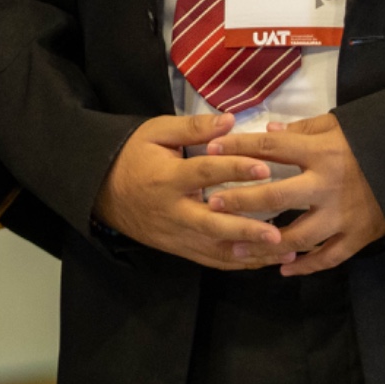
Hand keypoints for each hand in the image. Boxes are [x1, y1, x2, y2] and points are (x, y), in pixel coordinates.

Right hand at [94, 112, 290, 271]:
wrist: (101, 190)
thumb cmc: (132, 155)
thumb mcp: (157, 132)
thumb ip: (193, 128)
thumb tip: (230, 120)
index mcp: (167, 178)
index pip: (205, 173)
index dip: (235, 169)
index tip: (265, 167)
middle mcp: (173, 212)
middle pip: (212, 224)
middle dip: (246, 230)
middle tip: (278, 232)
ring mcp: (175, 235)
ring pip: (215, 250)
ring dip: (250, 253)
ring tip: (284, 249)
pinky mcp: (177, 248)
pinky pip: (210, 260)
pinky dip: (238, 262)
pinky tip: (263, 259)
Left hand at [205, 114, 384, 275]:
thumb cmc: (371, 143)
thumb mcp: (339, 127)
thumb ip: (303, 130)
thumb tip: (268, 130)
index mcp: (322, 153)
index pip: (270, 148)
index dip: (238, 149)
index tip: (211, 152)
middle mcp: (328, 185)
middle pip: (276, 196)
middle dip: (242, 200)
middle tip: (213, 204)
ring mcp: (342, 215)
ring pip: (298, 236)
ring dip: (265, 243)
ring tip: (236, 246)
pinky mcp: (358, 236)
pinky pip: (328, 257)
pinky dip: (306, 267)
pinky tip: (283, 269)